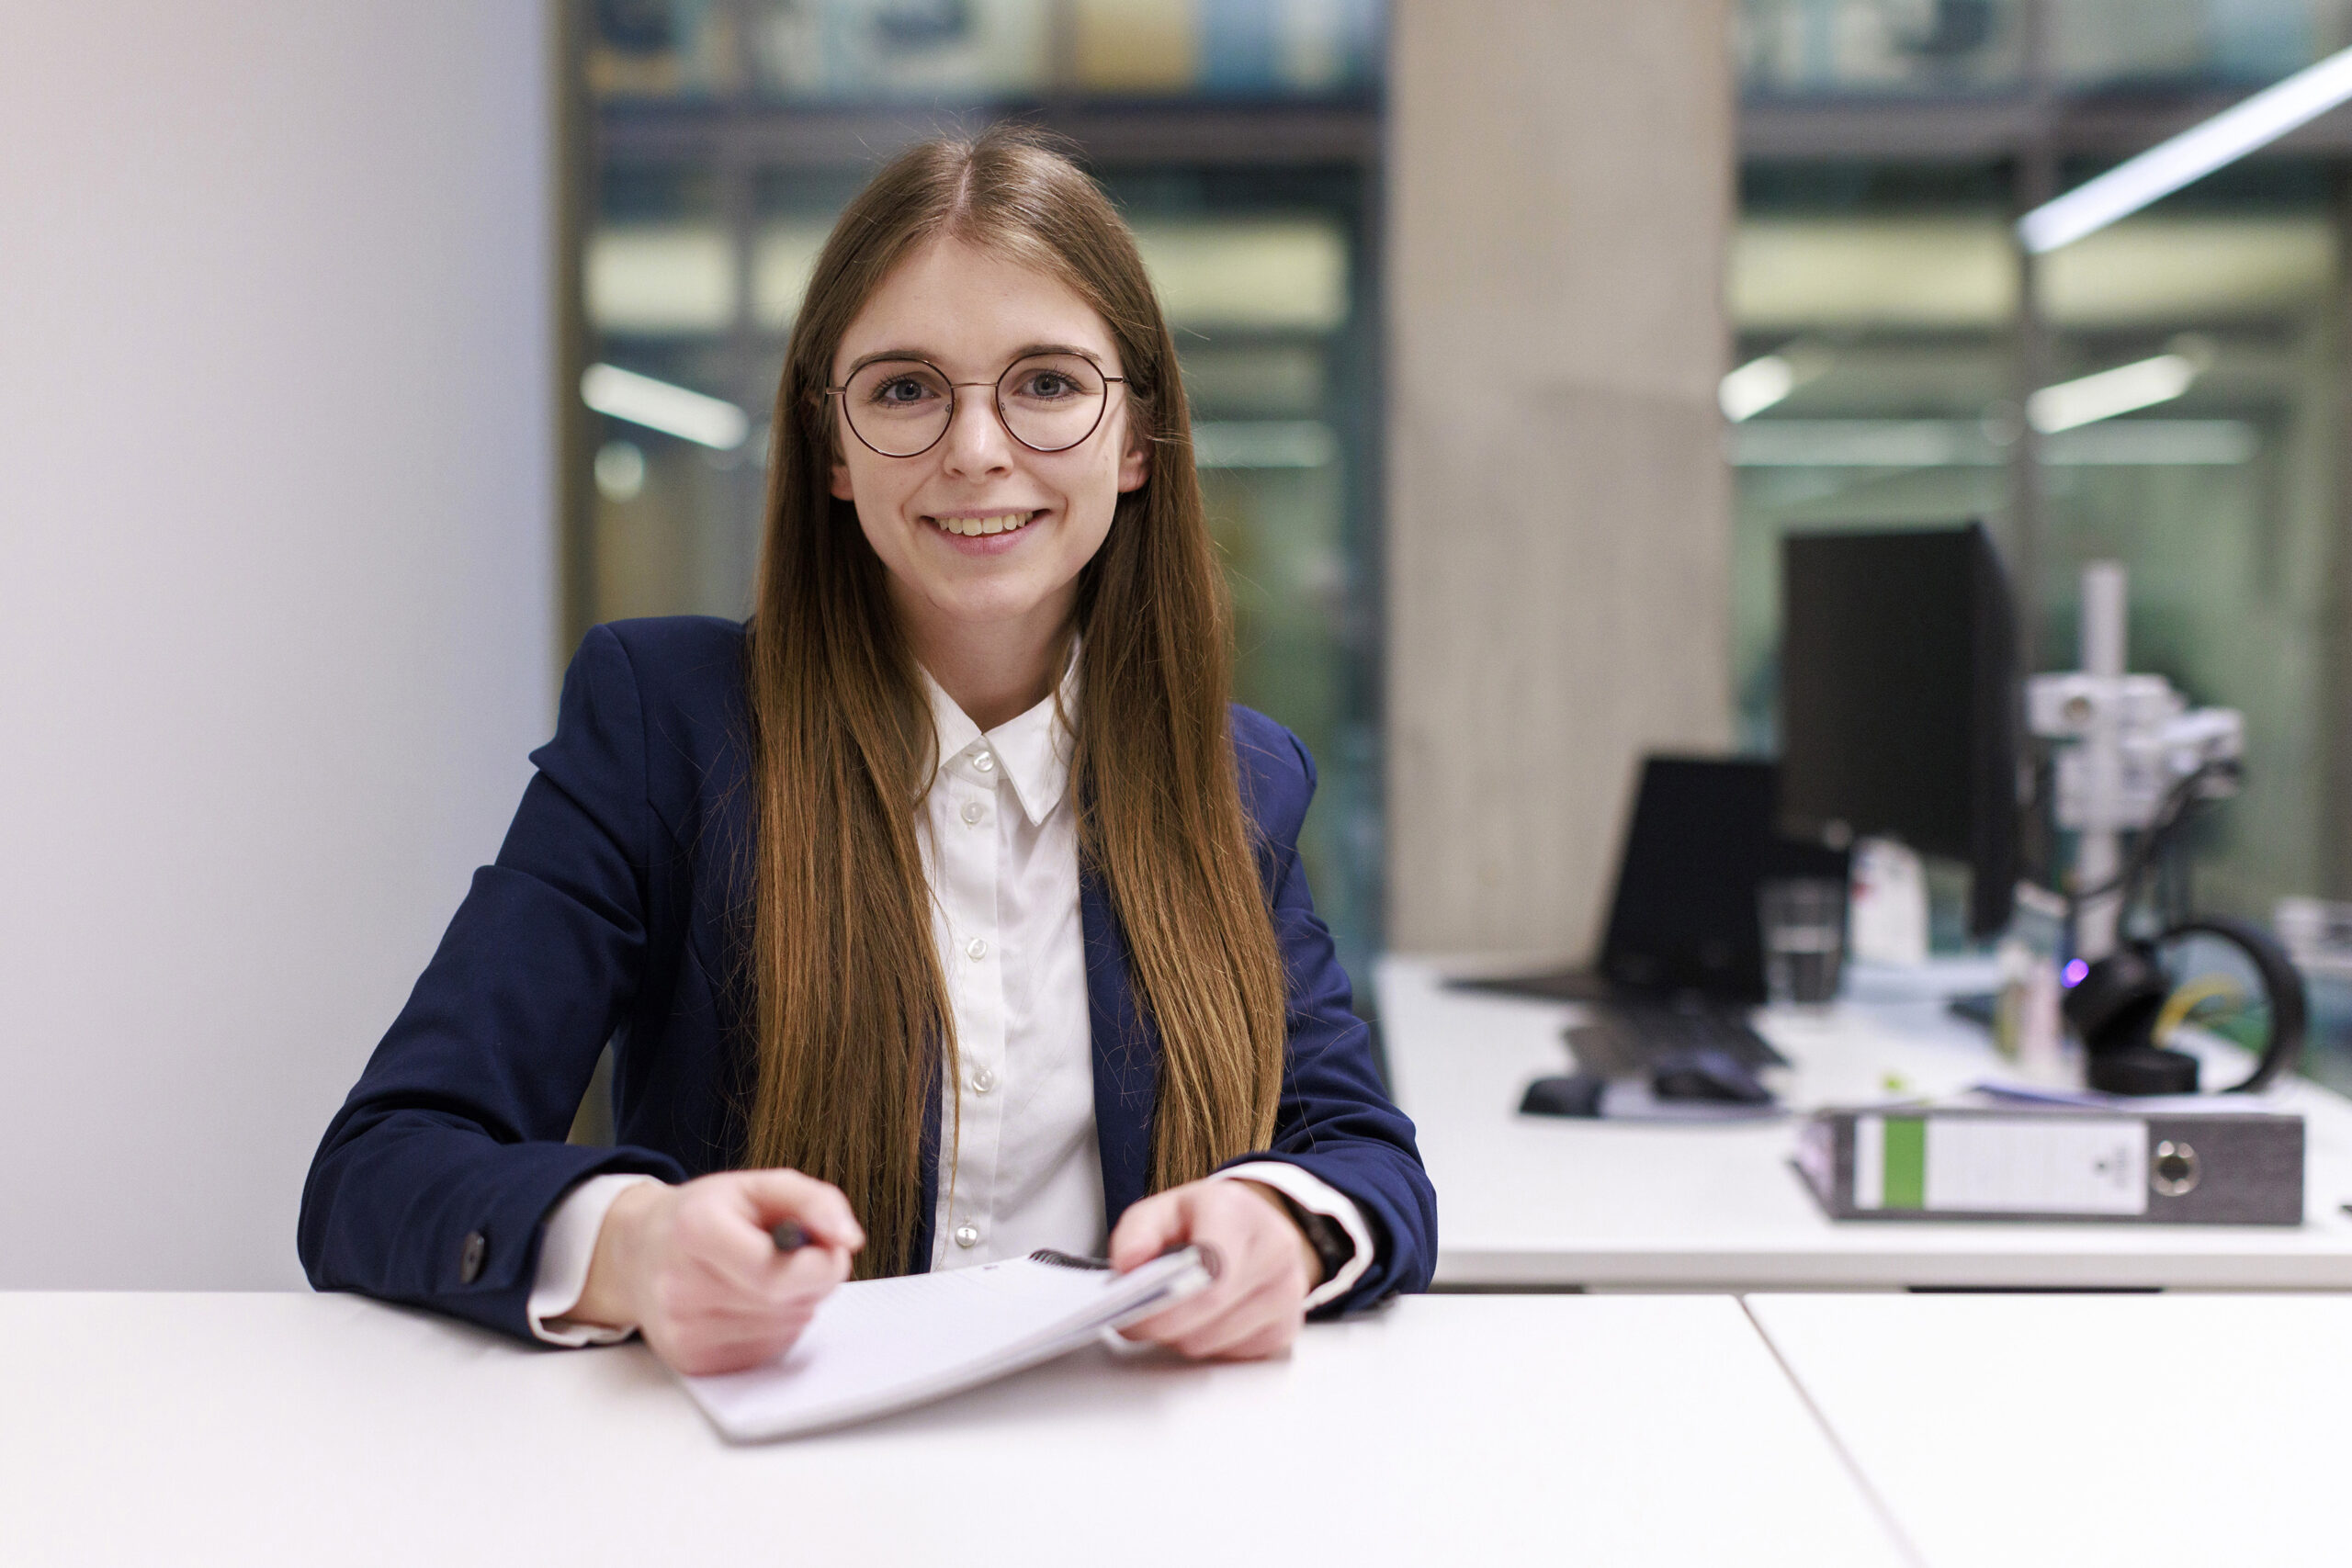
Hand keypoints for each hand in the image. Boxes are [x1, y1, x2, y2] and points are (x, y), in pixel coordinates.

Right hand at [572, 1169, 863, 1375]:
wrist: (638, 1253)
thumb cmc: (705, 1215)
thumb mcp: (758, 1186)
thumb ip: (814, 1202)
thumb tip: (847, 1239)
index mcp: (695, 1230)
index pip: (777, 1273)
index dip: (821, 1264)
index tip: (829, 1247)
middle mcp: (680, 1287)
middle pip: (786, 1303)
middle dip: (813, 1280)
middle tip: (800, 1256)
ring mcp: (682, 1331)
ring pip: (784, 1328)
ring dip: (795, 1304)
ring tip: (766, 1276)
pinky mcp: (691, 1362)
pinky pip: (767, 1350)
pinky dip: (775, 1327)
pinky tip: (750, 1302)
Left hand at [1107, 1178, 1318, 1360]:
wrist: (1254, 1228)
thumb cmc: (1204, 1222)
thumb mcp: (1162, 1211)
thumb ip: (1135, 1233)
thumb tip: (1128, 1267)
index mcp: (1237, 1211)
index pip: (1209, 1267)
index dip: (1167, 1299)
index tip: (1135, 1312)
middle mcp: (1274, 1247)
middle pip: (1209, 1310)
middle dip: (1164, 1324)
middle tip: (1141, 1319)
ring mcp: (1288, 1291)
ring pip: (1215, 1342)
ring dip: (1183, 1337)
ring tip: (1177, 1311)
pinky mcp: (1288, 1327)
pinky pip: (1231, 1357)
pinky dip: (1209, 1347)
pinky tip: (1206, 1320)